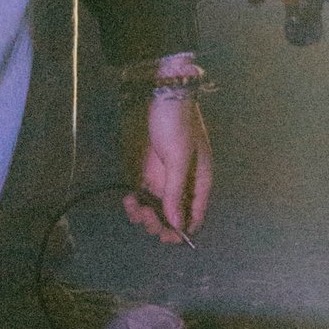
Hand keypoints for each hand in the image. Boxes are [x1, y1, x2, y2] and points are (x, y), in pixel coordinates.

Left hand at [123, 83, 212, 243]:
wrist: (157, 92)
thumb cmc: (176, 122)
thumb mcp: (179, 156)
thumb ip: (176, 191)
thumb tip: (177, 225)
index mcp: (199, 181)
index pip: (195, 216)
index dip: (183, 231)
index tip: (167, 236)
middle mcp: (181, 185)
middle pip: (173, 218)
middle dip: (160, 224)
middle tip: (147, 217)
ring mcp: (161, 179)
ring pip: (154, 211)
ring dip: (144, 216)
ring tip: (134, 205)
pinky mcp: (143, 173)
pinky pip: (140, 198)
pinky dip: (134, 204)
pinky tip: (129, 199)